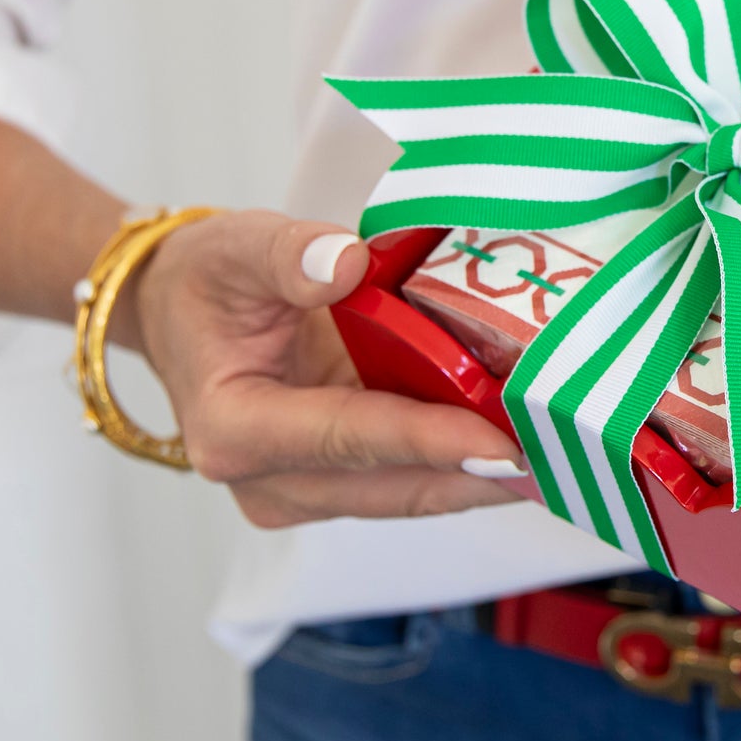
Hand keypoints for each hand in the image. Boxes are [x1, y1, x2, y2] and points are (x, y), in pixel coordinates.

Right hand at [127, 210, 527, 527]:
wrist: (177, 309)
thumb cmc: (203, 281)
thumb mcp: (234, 248)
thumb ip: (289, 255)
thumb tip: (347, 264)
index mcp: (233, 429)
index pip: (346, 437)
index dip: (426, 440)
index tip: (499, 445)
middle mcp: (268, 479)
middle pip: (391, 486)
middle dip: (477, 476)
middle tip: (563, 456)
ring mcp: (305, 487)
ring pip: (409, 492)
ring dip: (481, 477)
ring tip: (562, 454)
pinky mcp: (337, 478)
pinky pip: (410, 476)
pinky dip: (464, 460)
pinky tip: (524, 440)